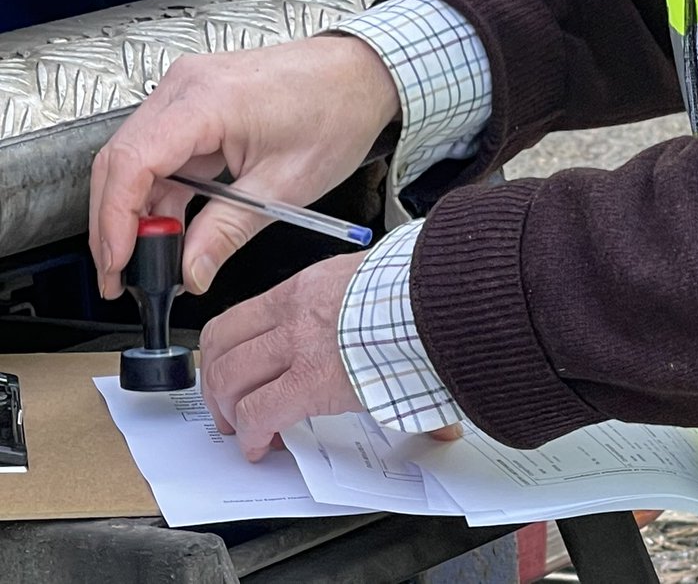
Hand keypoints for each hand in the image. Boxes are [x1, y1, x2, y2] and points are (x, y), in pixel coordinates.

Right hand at [89, 36, 398, 297]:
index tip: (116, 263)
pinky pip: (161, 149)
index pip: (132, 163)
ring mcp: (188, 89)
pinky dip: (161, 189)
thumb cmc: (337, 110)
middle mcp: (186, 86)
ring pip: (136, 156)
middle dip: (115, 223)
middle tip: (122, 274)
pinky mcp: (196, 100)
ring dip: (136, 209)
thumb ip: (228, 231)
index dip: (115, 220)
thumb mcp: (286, 184)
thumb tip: (191, 271)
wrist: (363, 73)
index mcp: (206, 100)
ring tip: (148, 260)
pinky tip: (171, 226)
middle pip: (121, 160)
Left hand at [200, 252, 461, 460]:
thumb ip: (372, 315)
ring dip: (228, 410)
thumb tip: (395, 338)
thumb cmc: (424, 293)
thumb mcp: (381, 289)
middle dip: (216, 383)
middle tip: (229, 407)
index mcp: (310, 287)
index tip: (236, 373)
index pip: (243, 317)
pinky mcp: (312, 380)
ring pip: (229, 377)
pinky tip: (261, 446)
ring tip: (244, 430)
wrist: (445, 298)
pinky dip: (250, 435)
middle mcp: (295, 311)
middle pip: (221, 346)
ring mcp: (300, 345)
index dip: (228, 352)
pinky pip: (258, 412)